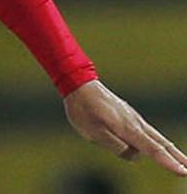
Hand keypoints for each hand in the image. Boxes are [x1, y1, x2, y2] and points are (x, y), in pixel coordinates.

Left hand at [65, 80, 186, 175]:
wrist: (80, 85)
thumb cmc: (83, 110)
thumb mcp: (92, 132)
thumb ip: (115, 145)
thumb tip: (135, 155)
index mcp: (126, 128)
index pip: (152, 149)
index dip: (167, 162)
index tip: (182, 171)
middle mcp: (135, 123)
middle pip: (161, 143)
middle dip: (176, 156)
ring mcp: (133, 118)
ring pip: (156, 136)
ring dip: (171, 150)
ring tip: (183, 162)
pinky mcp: (129, 115)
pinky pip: (147, 131)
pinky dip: (159, 141)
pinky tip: (163, 147)